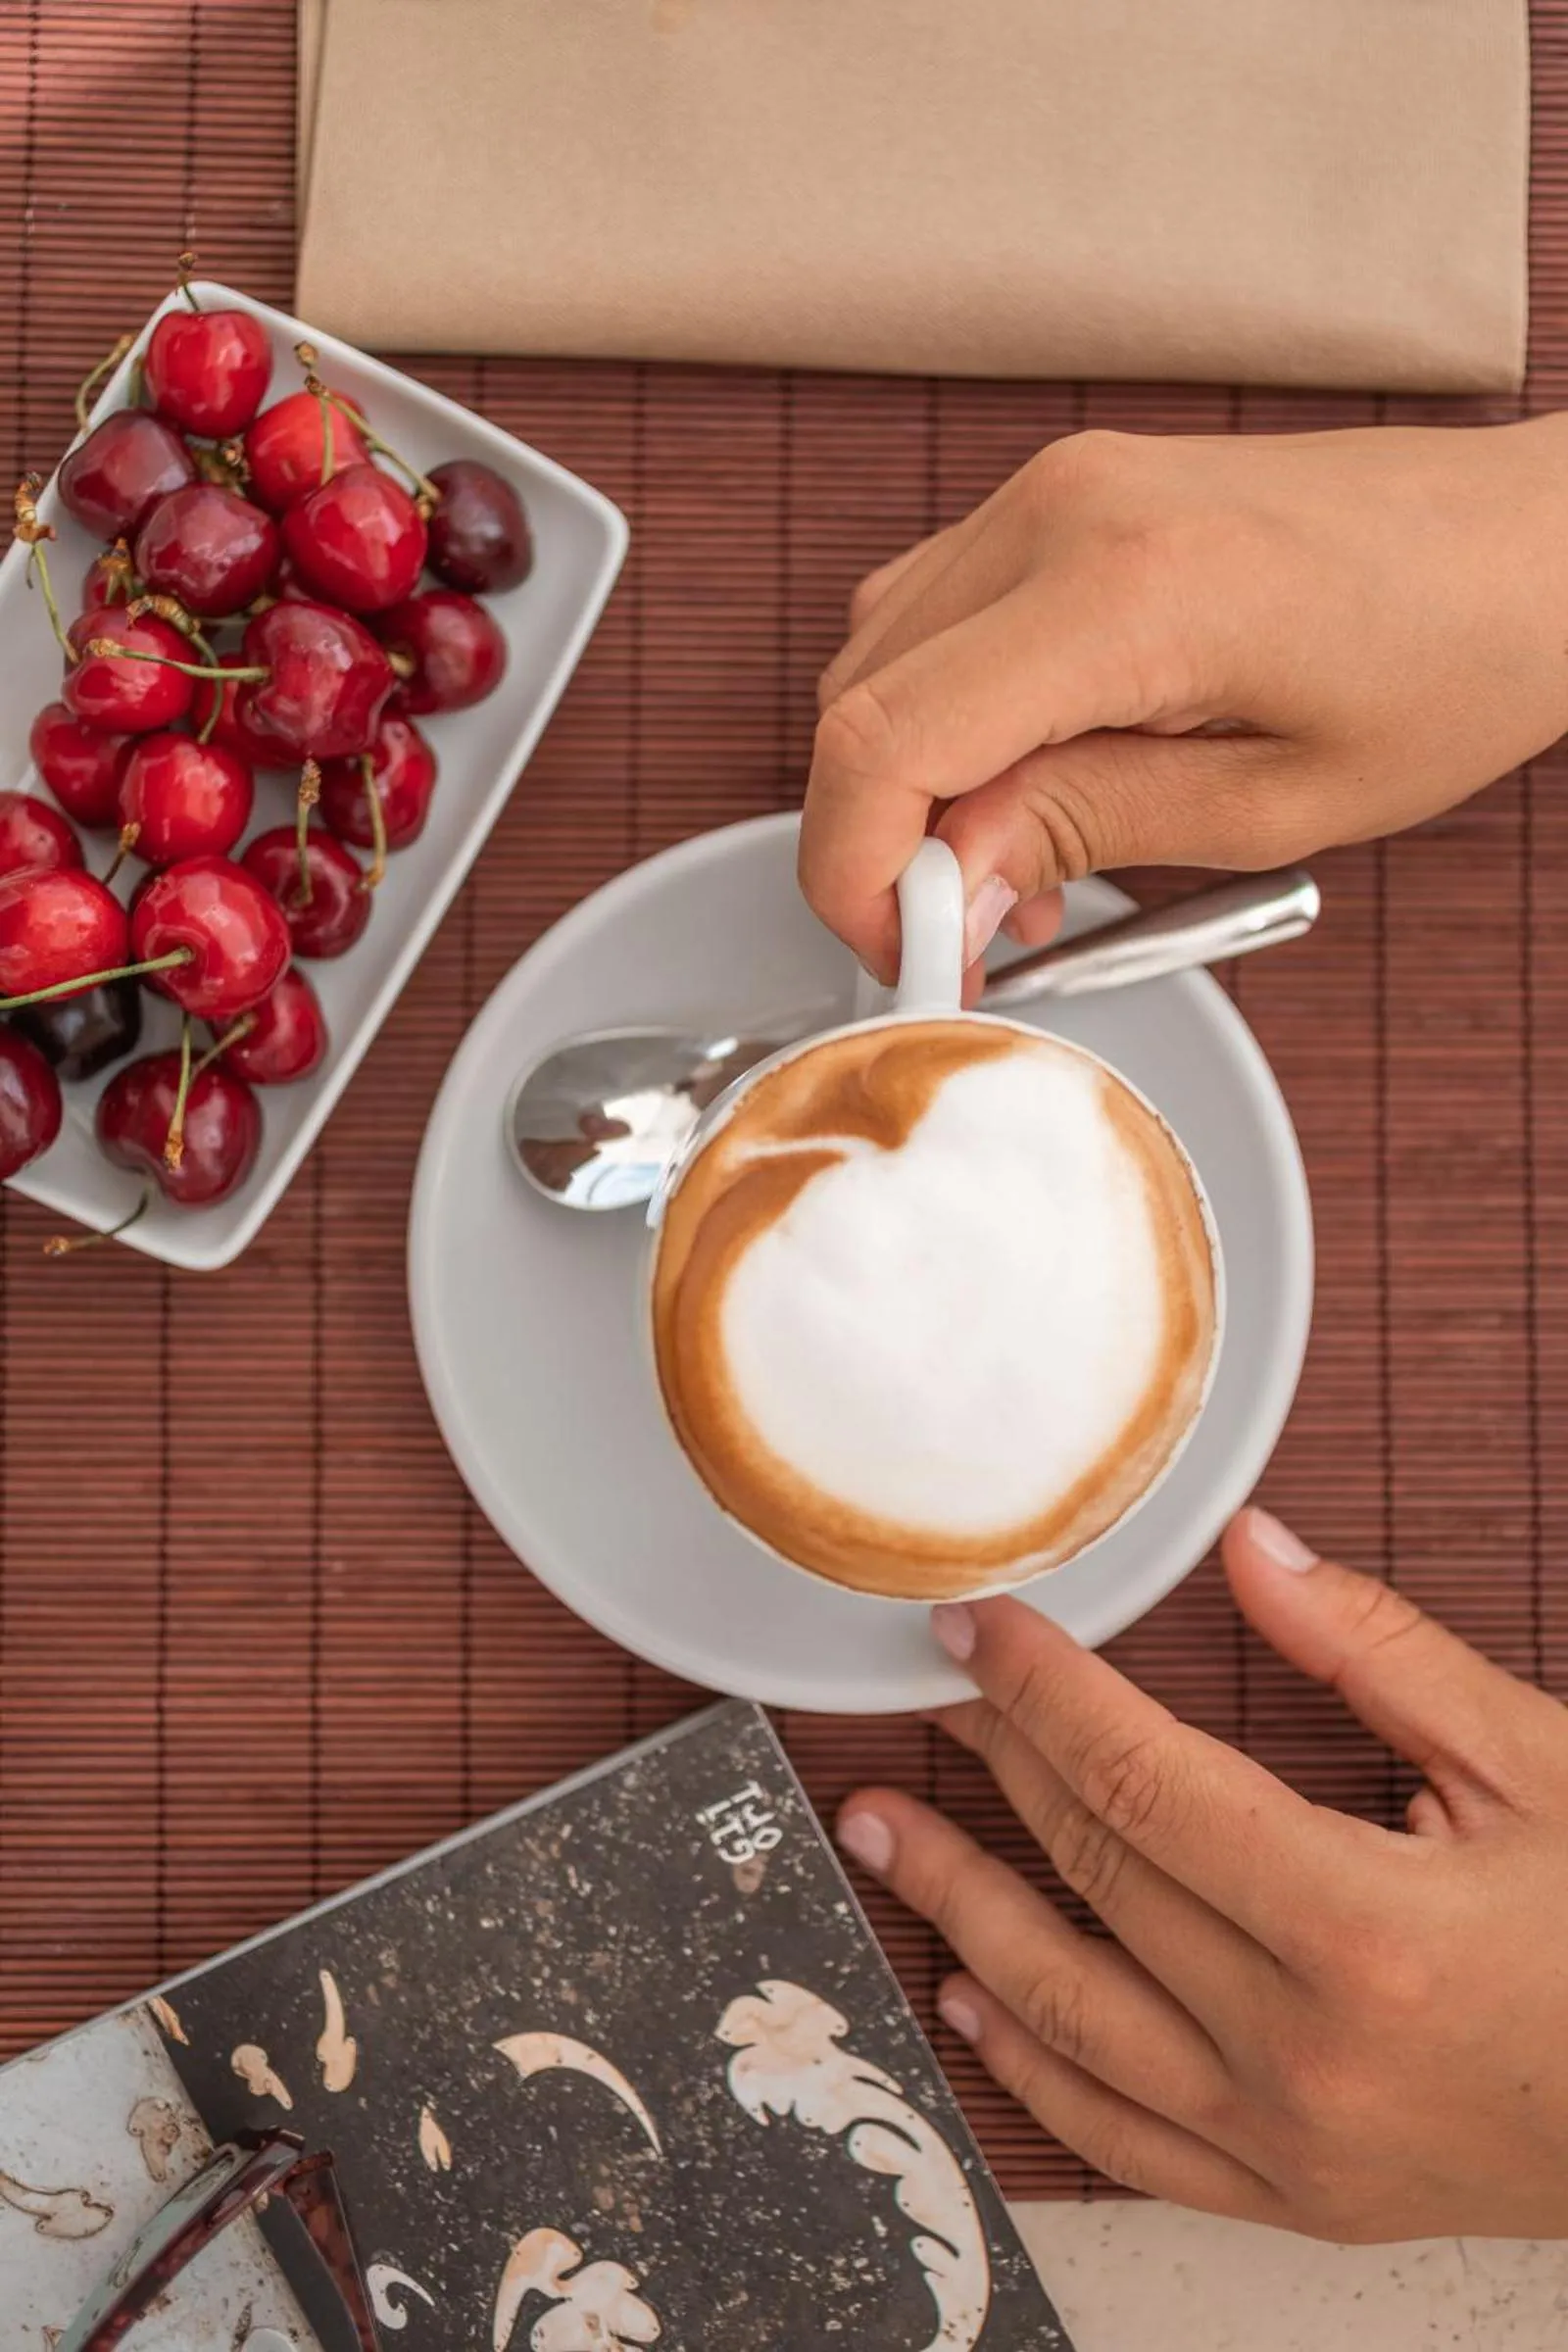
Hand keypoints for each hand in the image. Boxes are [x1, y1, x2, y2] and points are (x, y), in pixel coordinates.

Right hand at [801, 419, 1567, 983]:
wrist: (1536, 540)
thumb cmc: (1453, 661)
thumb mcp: (1275, 804)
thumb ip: (1085, 828)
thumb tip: (949, 878)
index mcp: (1121, 591)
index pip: (884, 736)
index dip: (854, 871)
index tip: (906, 952)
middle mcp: (1061, 511)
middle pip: (860, 696)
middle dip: (882, 841)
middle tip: (972, 935)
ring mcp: (1056, 489)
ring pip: (878, 654)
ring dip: (911, 780)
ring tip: (1017, 866)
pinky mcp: (1068, 497)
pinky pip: (937, 614)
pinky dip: (943, 715)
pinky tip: (1025, 781)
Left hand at [838, 1509, 1567, 2240]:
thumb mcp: (1538, 1763)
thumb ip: (1378, 1652)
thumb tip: (1251, 1551)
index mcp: (1364, 1929)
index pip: (1144, 1780)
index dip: (1041, 1689)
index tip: (976, 1630)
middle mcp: (1303, 2049)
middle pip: (1096, 1874)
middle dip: (994, 1766)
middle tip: (928, 1698)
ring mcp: (1288, 2141)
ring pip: (1070, 2013)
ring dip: (959, 1907)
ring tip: (880, 1834)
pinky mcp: (1294, 2196)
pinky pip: (1124, 2137)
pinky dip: (1031, 2067)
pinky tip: (972, 2001)